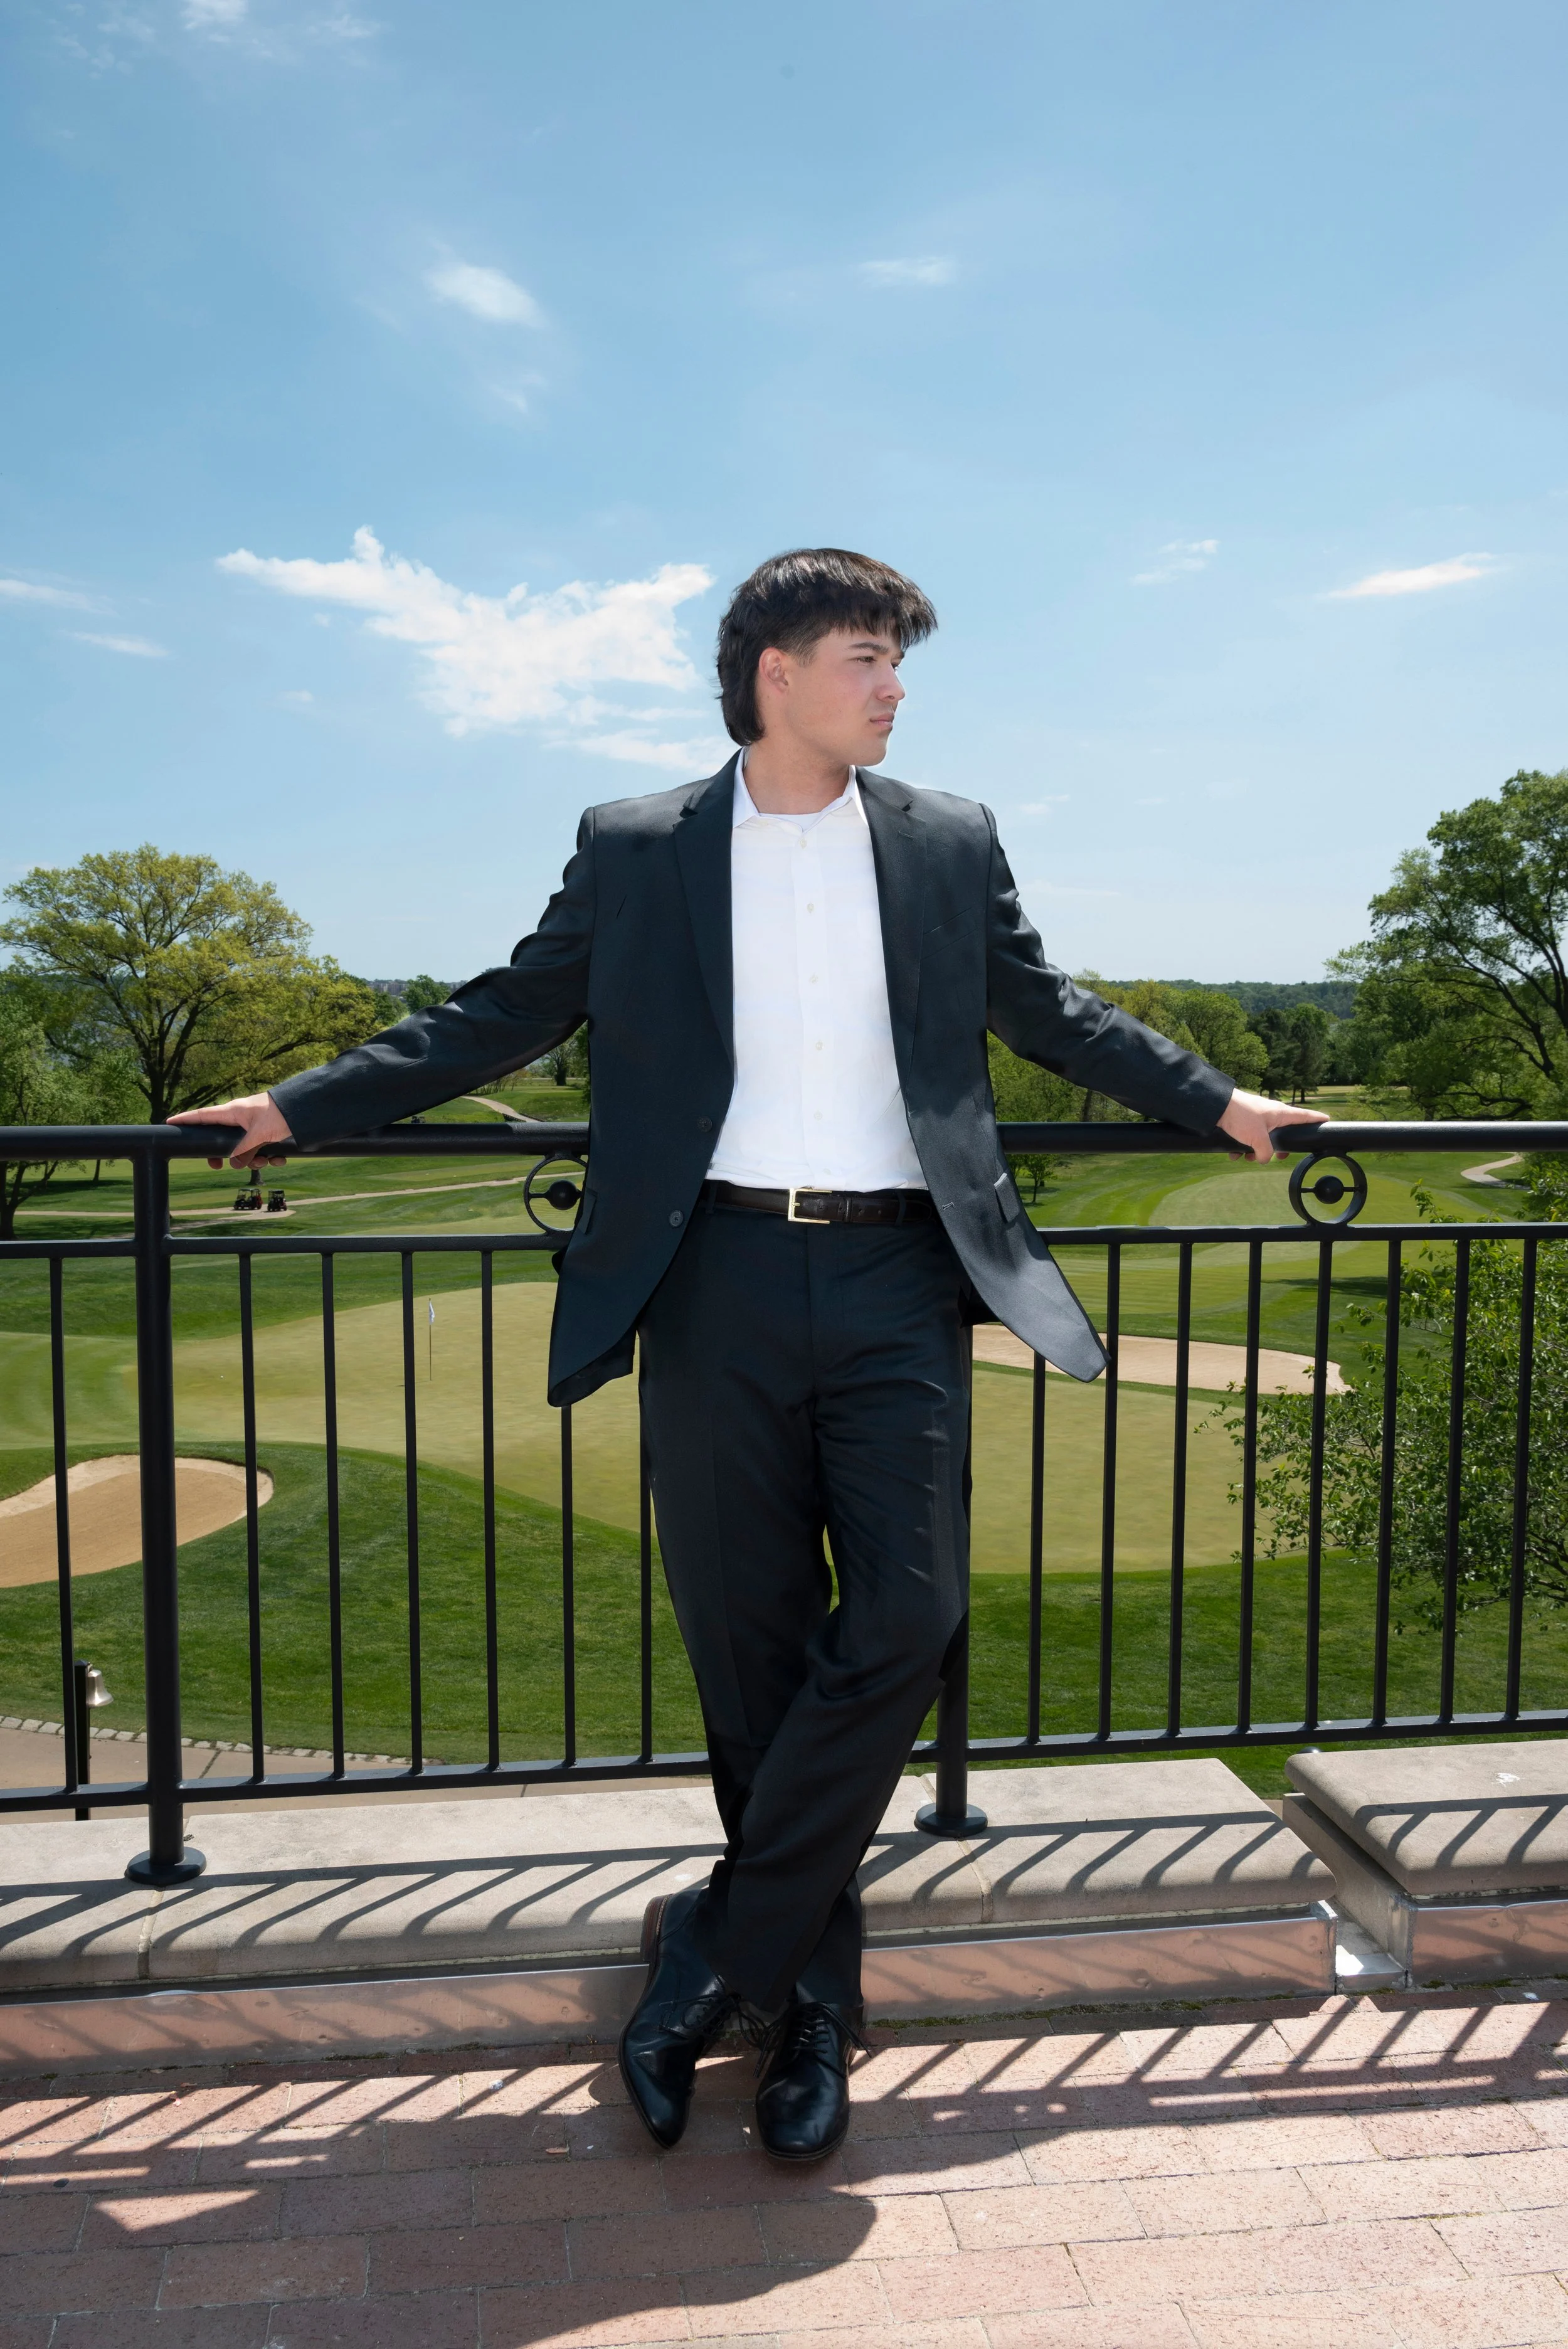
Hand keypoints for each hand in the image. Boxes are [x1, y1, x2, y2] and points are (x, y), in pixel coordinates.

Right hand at [167, 1092, 293, 1169]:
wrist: (304, 1108)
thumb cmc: (279, 1114)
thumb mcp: (259, 1134)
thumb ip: (243, 1150)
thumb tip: (233, 1164)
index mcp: (233, 1112)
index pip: (203, 1116)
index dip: (186, 1120)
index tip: (169, 1122)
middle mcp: (240, 1118)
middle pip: (221, 1139)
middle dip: (224, 1155)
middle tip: (217, 1166)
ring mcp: (252, 1125)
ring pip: (243, 1148)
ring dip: (254, 1159)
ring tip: (267, 1161)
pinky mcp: (265, 1132)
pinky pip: (260, 1148)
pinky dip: (269, 1156)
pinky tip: (279, 1158)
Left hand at [1217, 1087, 1329, 1162]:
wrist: (1216, 1107)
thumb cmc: (1240, 1116)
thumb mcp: (1257, 1139)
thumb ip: (1266, 1153)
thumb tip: (1265, 1159)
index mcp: (1281, 1113)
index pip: (1305, 1116)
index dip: (1317, 1119)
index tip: (1328, 1121)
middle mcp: (1271, 1114)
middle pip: (1284, 1133)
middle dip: (1278, 1148)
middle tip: (1278, 1157)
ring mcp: (1258, 1117)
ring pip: (1264, 1138)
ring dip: (1255, 1151)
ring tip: (1247, 1157)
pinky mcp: (1244, 1121)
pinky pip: (1249, 1138)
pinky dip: (1243, 1147)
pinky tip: (1234, 1154)